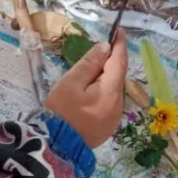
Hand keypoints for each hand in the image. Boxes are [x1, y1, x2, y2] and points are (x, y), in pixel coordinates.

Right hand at [45, 32, 127, 147]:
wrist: (58, 147)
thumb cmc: (61, 112)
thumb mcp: (71, 82)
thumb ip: (89, 63)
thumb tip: (106, 47)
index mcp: (111, 90)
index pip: (120, 61)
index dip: (119, 44)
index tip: (119, 31)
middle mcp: (119, 103)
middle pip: (118, 75)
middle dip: (111, 61)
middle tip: (98, 49)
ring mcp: (115, 116)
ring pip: (114, 89)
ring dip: (106, 77)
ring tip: (89, 71)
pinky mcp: (108, 125)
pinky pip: (110, 101)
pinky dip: (103, 91)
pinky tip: (90, 91)